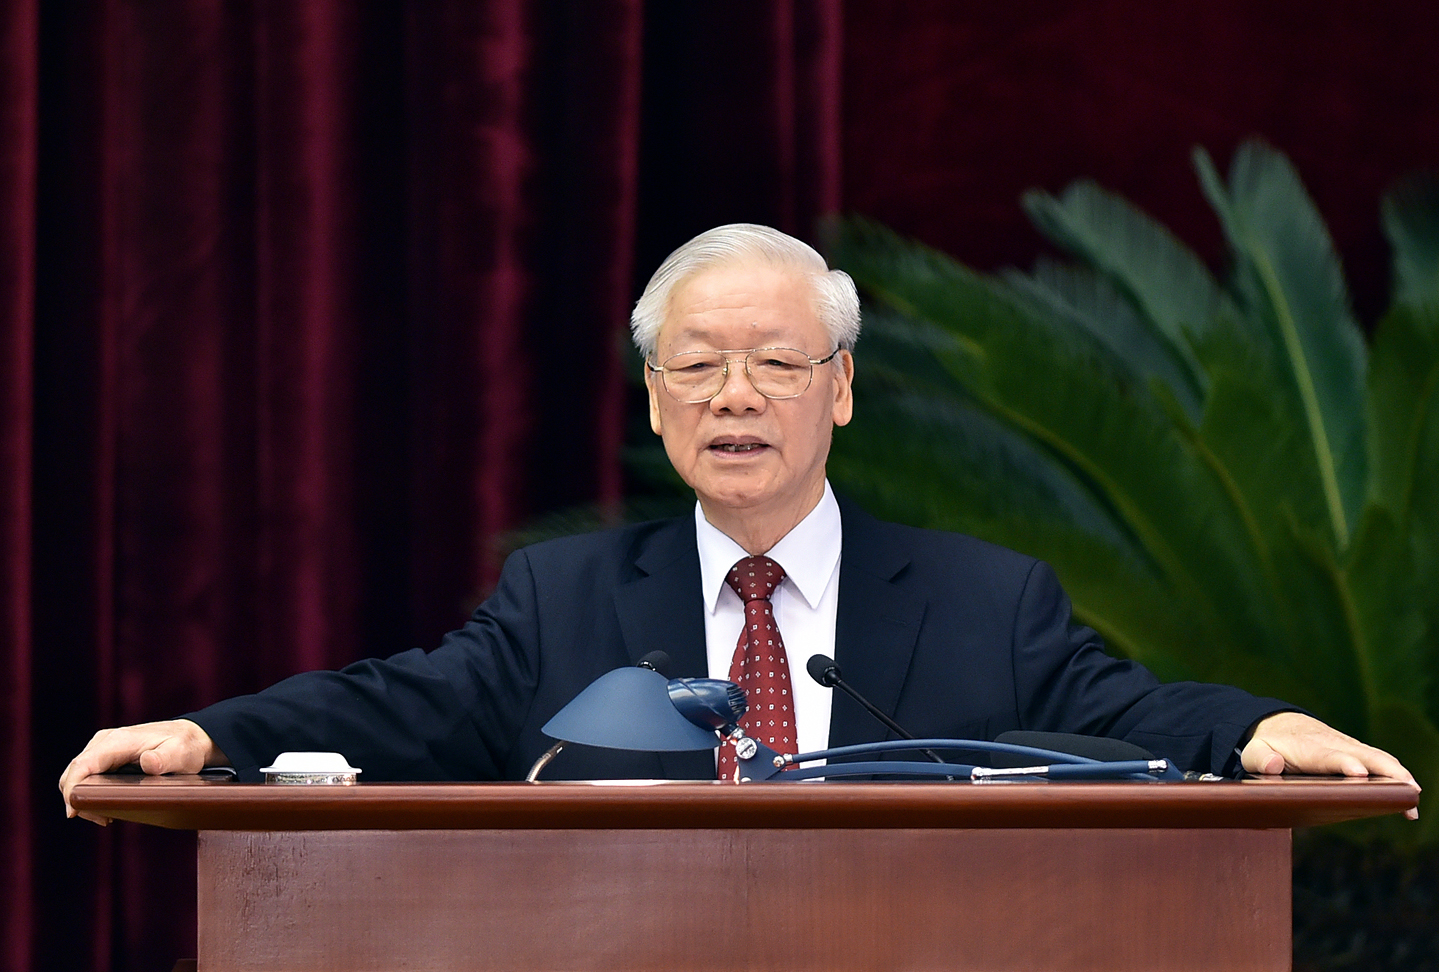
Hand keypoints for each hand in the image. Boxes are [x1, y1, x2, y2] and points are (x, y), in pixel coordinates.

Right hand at [58, 719, 225, 824]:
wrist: (191, 737)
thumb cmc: (186, 746)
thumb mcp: (181, 753)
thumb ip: (166, 758)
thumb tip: (148, 762)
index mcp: (118, 741)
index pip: (82, 765)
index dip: (72, 789)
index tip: (73, 812)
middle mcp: (105, 742)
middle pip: (74, 773)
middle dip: (78, 799)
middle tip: (103, 820)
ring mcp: (103, 749)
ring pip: (78, 777)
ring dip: (84, 799)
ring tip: (106, 817)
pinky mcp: (106, 758)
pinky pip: (87, 777)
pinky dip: (90, 794)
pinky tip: (107, 809)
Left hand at [1241, 711, 1420, 819]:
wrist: (1277, 723)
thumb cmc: (1267, 744)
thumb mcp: (1254, 752)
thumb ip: (1260, 759)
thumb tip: (1273, 765)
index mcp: (1306, 748)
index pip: (1327, 756)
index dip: (1343, 763)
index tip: (1359, 772)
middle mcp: (1331, 744)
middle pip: (1362, 754)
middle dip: (1384, 770)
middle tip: (1405, 789)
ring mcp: (1346, 745)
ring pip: (1376, 757)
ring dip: (1397, 774)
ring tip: (1413, 797)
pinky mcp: (1355, 750)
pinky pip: (1379, 759)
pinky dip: (1396, 773)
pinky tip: (1409, 793)